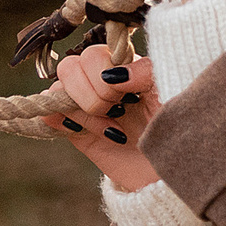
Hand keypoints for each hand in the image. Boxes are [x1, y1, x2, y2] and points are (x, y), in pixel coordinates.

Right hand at [54, 43, 162, 190]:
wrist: (170, 170)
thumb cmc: (177, 124)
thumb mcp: (170, 90)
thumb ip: (144, 72)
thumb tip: (112, 75)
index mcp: (123, 66)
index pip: (92, 54)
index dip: (102, 74)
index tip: (126, 94)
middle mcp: (100, 83)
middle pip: (70, 67)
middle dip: (92, 94)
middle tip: (118, 111)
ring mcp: (86, 106)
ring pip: (56, 90)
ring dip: (83, 111)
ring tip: (110, 127)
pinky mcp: (76, 132)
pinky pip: (48, 115)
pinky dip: (59, 120)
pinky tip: (87, 132)